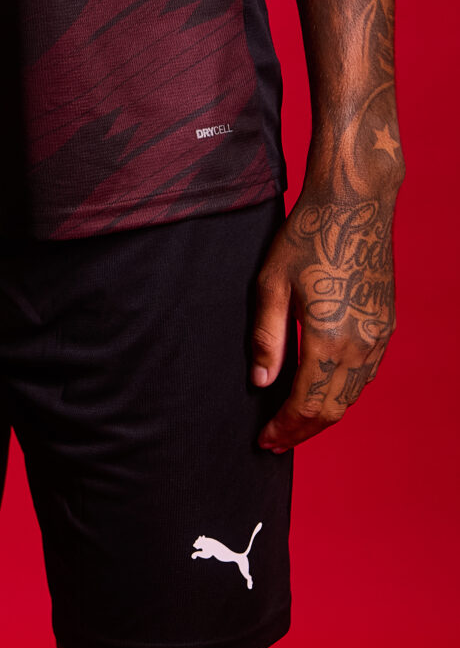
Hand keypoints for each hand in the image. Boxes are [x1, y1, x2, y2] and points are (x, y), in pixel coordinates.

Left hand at [253, 185, 396, 451]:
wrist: (355, 206)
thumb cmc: (308, 238)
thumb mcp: (271, 284)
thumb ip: (267, 337)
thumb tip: (260, 381)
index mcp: (329, 338)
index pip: (306, 404)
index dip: (284, 427)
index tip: (264, 439)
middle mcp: (361, 345)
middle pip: (332, 409)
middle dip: (302, 430)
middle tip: (275, 440)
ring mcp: (378, 336)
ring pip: (352, 396)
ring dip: (323, 415)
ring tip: (294, 422)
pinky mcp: (386, 325)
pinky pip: (365, 375)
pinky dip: (342, 393)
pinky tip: (322, 391)